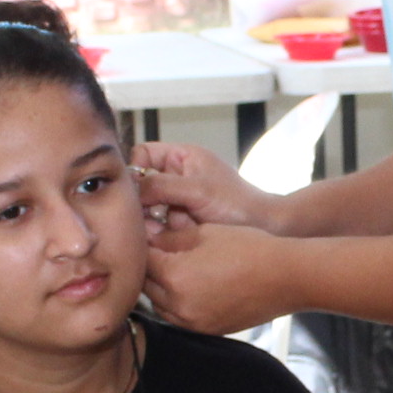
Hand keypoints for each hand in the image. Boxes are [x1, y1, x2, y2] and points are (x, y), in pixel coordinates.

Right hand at [130, 141, 279, 233]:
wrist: (265, 231)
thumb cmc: (238, 204)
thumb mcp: (198, 190)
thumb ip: (161, 186)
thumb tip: (128, 189)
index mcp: (181, 157)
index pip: (142, 154)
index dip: (133, 169)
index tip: (133, 189)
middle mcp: (175, 177)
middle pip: (139, 186)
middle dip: (144, 203)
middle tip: (151, 216)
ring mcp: (176, 202)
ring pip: (146, 211)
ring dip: (154, 222)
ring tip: (174, 227)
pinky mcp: (178, 224)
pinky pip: (157, 229)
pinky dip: (163, 235)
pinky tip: (178, 237)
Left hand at [142, 214, 293, 335]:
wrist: (287, 277)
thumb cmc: (250, 248)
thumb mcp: (205, 232)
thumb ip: (171, 237)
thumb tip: (148, 237)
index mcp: (174, 275)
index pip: (141, 260)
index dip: (142, 245)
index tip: (145, 236)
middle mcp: (178, 304)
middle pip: (145, 285)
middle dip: (147, 268)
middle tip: (155, 251)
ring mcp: (192, 322)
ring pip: (159, 305)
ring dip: (159, 288)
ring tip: (171, 268)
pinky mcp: (207, 330)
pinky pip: (178, 318)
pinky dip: (176, 303)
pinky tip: (189, 286)